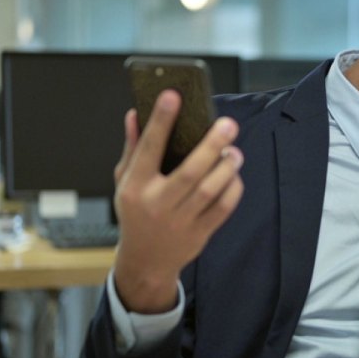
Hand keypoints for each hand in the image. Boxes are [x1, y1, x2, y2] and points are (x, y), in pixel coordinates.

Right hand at [111, 90, 243, 312]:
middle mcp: (157, 204)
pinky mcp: (199, 234)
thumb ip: (132, 148)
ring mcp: (179, 221)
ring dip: (226, 168)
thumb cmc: (136, 213)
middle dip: (211, 145)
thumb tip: (134, 114)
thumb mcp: (124, 182)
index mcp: (135, 187)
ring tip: (233, 151)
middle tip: (228, 124)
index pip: (148, 148)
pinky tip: (234, 175)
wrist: (145, 262)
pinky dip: (232, 190)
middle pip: (189, 172)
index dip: (161, 121)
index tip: (173, 95)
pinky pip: (222, 210)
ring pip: (209, 192)